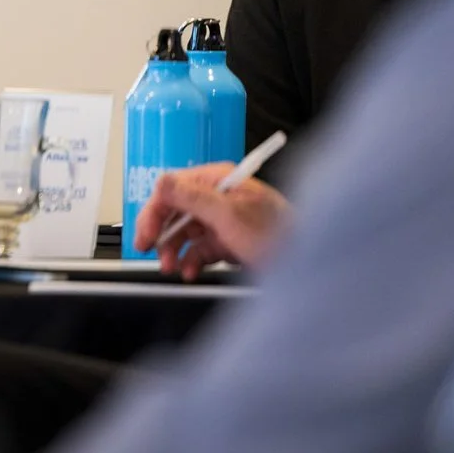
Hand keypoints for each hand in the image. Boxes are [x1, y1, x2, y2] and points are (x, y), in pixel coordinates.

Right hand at [134, 164, 291, 278]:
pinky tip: (190, 271)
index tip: (146, 234)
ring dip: (173, 251)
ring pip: (183, 233)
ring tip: (171, 267)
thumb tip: (162, 182)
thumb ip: (193, 197)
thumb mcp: (230, 215)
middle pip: (174, 211)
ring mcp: (222, 220)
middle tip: (149, 250)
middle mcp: (218, 198)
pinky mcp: (227, 241)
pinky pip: (198, 249)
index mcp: (217, 181)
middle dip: (160, 233)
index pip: (171, 189)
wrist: (307, 263)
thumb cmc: (280, 234)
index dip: (154, 212)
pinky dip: (190, 262)